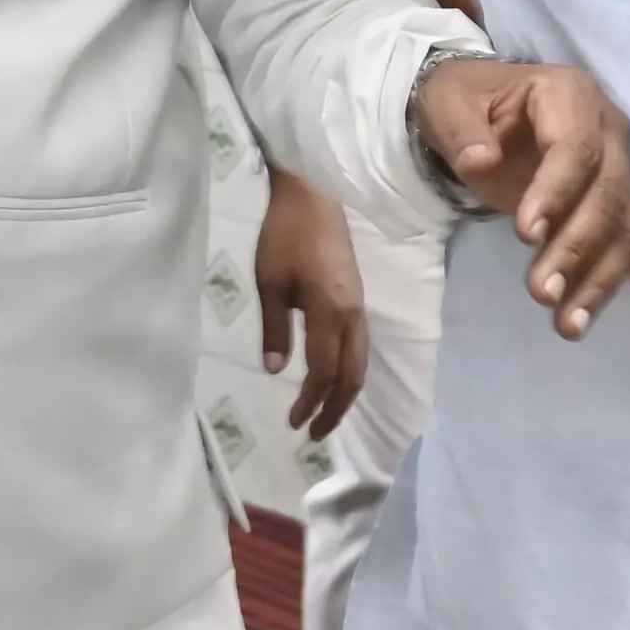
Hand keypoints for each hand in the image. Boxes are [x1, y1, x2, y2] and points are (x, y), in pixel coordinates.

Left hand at [253, 167, 369, 440]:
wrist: (312, 195)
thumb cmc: (284, 235)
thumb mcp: (269, 282)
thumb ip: (275, 329)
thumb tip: (277, 371)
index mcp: (331, 311)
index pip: (325, 371)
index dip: (311, 401)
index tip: (293, 422)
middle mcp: (353, 315)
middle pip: (352, 375)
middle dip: (335, 409)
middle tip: (314, 434)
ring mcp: (359, 306)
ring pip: (360, 363)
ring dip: (345, 394)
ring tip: (325, 415)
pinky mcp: (356, 298)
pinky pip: (359, 347)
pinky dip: (349, 372)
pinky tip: (334, 380)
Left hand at [414, 57, 629, 339]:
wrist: (486, 104)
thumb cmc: (466, 101)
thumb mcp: (447, 103)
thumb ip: (461, 130)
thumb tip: (480, 161)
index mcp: (570, 94)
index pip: (574, 148)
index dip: (556, 193)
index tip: (526, 235)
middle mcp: (610, 130)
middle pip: (606, 196)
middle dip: (575, 249)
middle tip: (540, 293)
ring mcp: (625, 167)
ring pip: (626, 228)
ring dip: (601, 279)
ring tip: (569, 324)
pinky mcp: (627, 201)